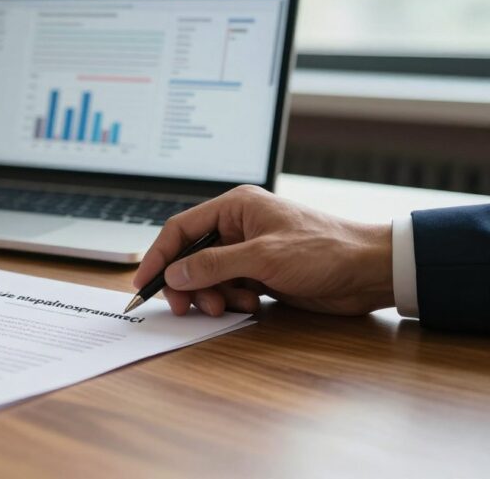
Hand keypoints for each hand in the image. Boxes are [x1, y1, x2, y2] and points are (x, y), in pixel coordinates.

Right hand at [134, 185, 393, 317]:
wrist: (370, 271)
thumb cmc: (325, 250)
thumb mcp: (262, 257)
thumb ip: (213, 265)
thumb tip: (174, 273)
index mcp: (235, 207)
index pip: (181, 228)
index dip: (160, 255)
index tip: (145, 281)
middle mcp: (238, 227)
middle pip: (191, 256)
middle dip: (187, 283)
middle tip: (186, 307)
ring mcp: (248, 251)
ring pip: (207, 277)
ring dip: (212, 295)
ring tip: (230, 306)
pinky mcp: (260, 274)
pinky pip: (228, 289)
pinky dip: (231, 301)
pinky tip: (252, 304)